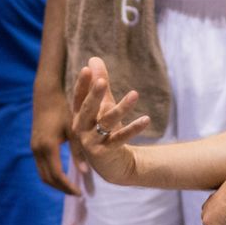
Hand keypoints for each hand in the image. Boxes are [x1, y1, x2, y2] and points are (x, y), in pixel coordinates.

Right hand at [31, 83, 81, 194]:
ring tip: (70, 187)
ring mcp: (34, 148)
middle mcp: (38, 150)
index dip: (68, 186)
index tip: (79, 193)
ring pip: (42, 173)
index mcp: (48, 147)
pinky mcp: (34, 144)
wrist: (46, 95)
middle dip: (62, 188)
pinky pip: (41, 166)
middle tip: (77, 193)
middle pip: (48, 178)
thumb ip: (78, 151)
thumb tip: (85, 172)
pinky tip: (62, 174)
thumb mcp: (74, 129)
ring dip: (55, 182)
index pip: (57, 175)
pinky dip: (51, 174)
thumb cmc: (63, 109)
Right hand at [70, 57, 151, 185]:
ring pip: (107, 122)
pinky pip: (121, 138)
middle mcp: (82, 129)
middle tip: (101, 81)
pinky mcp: (106, 153)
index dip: (82, 84)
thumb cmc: (105, 130)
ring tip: (135, 94)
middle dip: (94, 95)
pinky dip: (133, 128)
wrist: (112, 164)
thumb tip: (94, 59)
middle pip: (88, 109)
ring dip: (121, 108)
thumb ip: (100, 84)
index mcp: (79, 116)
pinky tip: (146, 119)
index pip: (79, 97)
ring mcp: (92, 142)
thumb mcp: (103, 106)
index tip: (87, 69)